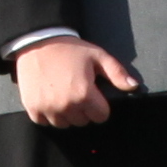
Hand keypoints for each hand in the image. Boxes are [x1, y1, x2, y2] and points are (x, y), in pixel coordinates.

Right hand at [18, 37, 135, 128]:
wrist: (38, 42)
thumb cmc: (70, 49)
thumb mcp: (97, 56)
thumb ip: (117, 73)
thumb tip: (133, 86)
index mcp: (85, 94)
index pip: (101, 117)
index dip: (99, 106)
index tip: (93, 95)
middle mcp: (67, 105)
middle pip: (83, 122)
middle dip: (83, 110)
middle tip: (76, 91)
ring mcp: (48, 108)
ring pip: (64, 124)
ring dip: (66, 114)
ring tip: (63, 95)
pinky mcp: (33, 108)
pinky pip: (45, 122)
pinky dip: (48, 114)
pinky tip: (50, 98)